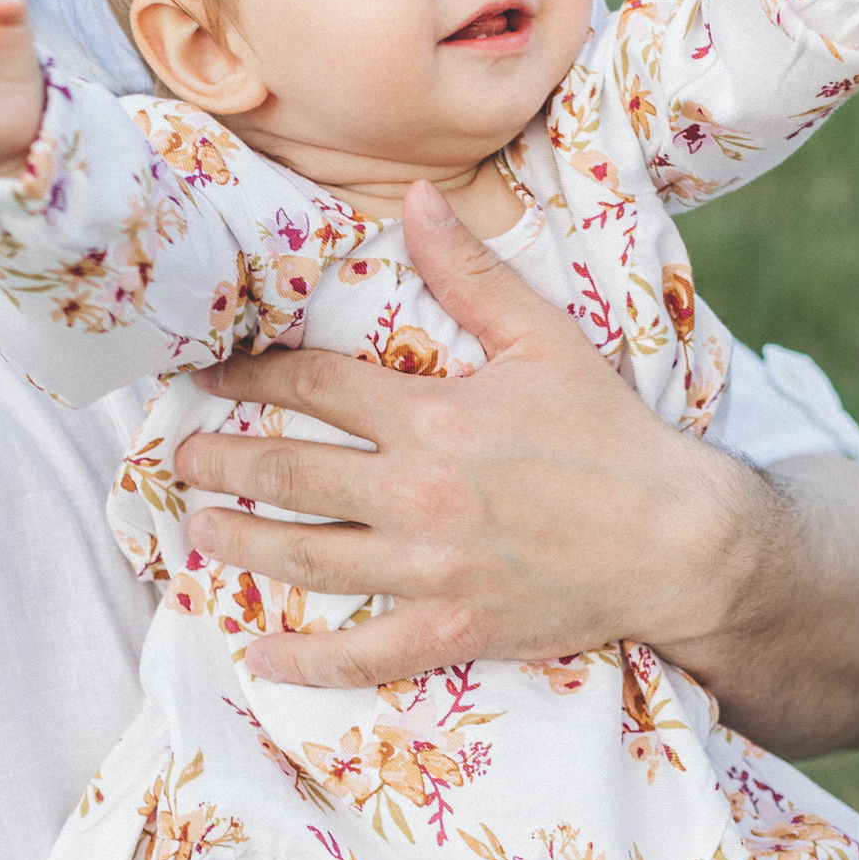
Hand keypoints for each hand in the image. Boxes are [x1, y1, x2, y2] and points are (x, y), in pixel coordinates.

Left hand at [172, 181, 761, 689]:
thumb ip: (472, 275)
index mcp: (434, 416)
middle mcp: (418, 493)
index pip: (317, 387)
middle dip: (224, 461)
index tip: (212, 376)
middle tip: (180, 458)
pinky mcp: (452, 628)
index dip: (255, 377)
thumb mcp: (546, 341)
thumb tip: (417, 198)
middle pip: (291, 472)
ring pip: (307, 557)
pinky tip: (256, 658)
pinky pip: (362, 652)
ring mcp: (430, 567)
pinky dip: (304, 661)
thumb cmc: (612, 436)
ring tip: (198, 529)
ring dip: (241, 543)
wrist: (678, 540)